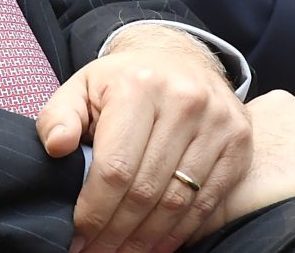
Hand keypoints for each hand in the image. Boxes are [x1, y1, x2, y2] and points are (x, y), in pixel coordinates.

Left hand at [37, 24, 250, 252]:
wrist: (179, 59)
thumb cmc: (124, 83)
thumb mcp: (83, 88)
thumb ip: (59, 116)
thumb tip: (56, 146)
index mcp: (140, 86)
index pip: (115, 168)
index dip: (94, 212)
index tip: (78, 237)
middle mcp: (185, 100)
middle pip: (146, 190)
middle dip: (116, 233)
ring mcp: (218, 120)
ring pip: (177, 201)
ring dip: (146, 239)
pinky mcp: (238, 139)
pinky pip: (208, 200)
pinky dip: (181, 231)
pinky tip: (157, 245)